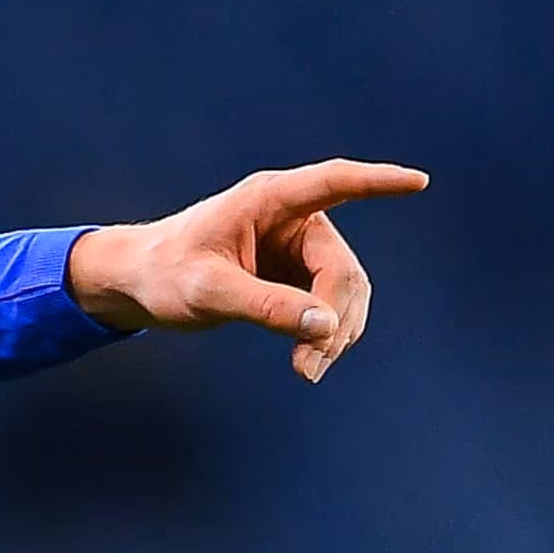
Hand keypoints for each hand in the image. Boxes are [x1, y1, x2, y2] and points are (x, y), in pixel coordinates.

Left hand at [64, 159, 429, 381]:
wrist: (136, 284)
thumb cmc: (162, 274)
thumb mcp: (207, 292)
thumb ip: (263, 306)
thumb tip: (325, 324)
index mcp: (267, 200)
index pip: (333, 183)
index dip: (376, 182)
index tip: (417, 181)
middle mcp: (290, 217)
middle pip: (342, 268)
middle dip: (336, 318)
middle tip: (310, 366)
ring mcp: (296, 245)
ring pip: (344, 291)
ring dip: (335, 332)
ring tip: (306, 370)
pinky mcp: (295, 273)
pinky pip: (330, 303)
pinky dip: (325, 333)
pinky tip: (308, 361)